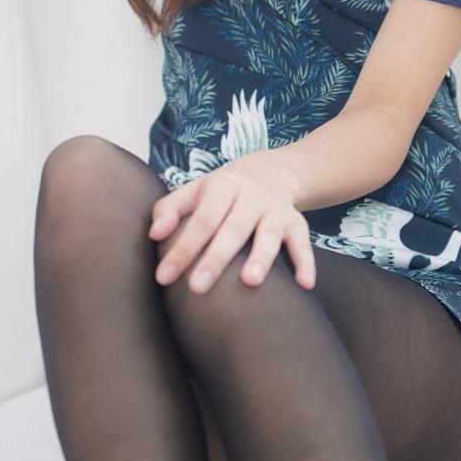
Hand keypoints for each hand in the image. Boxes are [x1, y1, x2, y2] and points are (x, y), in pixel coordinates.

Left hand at [150, 153, 316, 296]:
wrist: (269, 172)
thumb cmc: (221, 193)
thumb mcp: (194, 192)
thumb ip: (169, 209)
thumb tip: (153, 234)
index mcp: (222, 188)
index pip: (200, 220)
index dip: (182, 248)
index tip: (164, 277)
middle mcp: (251, 196)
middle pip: (232, 230)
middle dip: (215, 259)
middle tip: (197, 288)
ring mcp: (276, 209)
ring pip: (268, 234)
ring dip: (261, 257)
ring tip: (250, 283)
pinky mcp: (296, 222)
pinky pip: (302, 242)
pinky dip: (306, 262)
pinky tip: (305, 285)